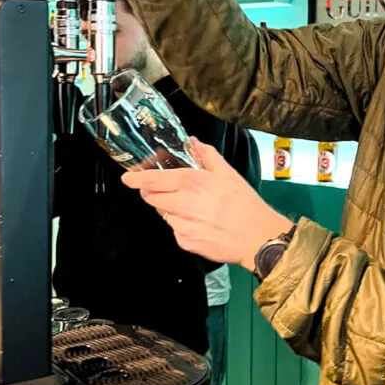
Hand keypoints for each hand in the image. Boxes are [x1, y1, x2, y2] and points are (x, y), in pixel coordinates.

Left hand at [122, 138, 291, 270]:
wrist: (257, 238)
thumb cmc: (246, 206)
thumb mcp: (228, 174)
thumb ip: (207, 155)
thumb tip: (193, 142)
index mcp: (192, 182)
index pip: (152, 180)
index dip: (136, 179)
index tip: (127, 178)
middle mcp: (183, 203)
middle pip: (152, 198)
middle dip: (154, 193)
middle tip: (168, 190)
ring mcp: (182, 225)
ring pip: (164, 214)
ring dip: (171, 209)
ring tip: (195, 209)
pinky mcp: (185, 242)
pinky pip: (175, 230)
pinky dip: (182, 225)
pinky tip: (200, 223)